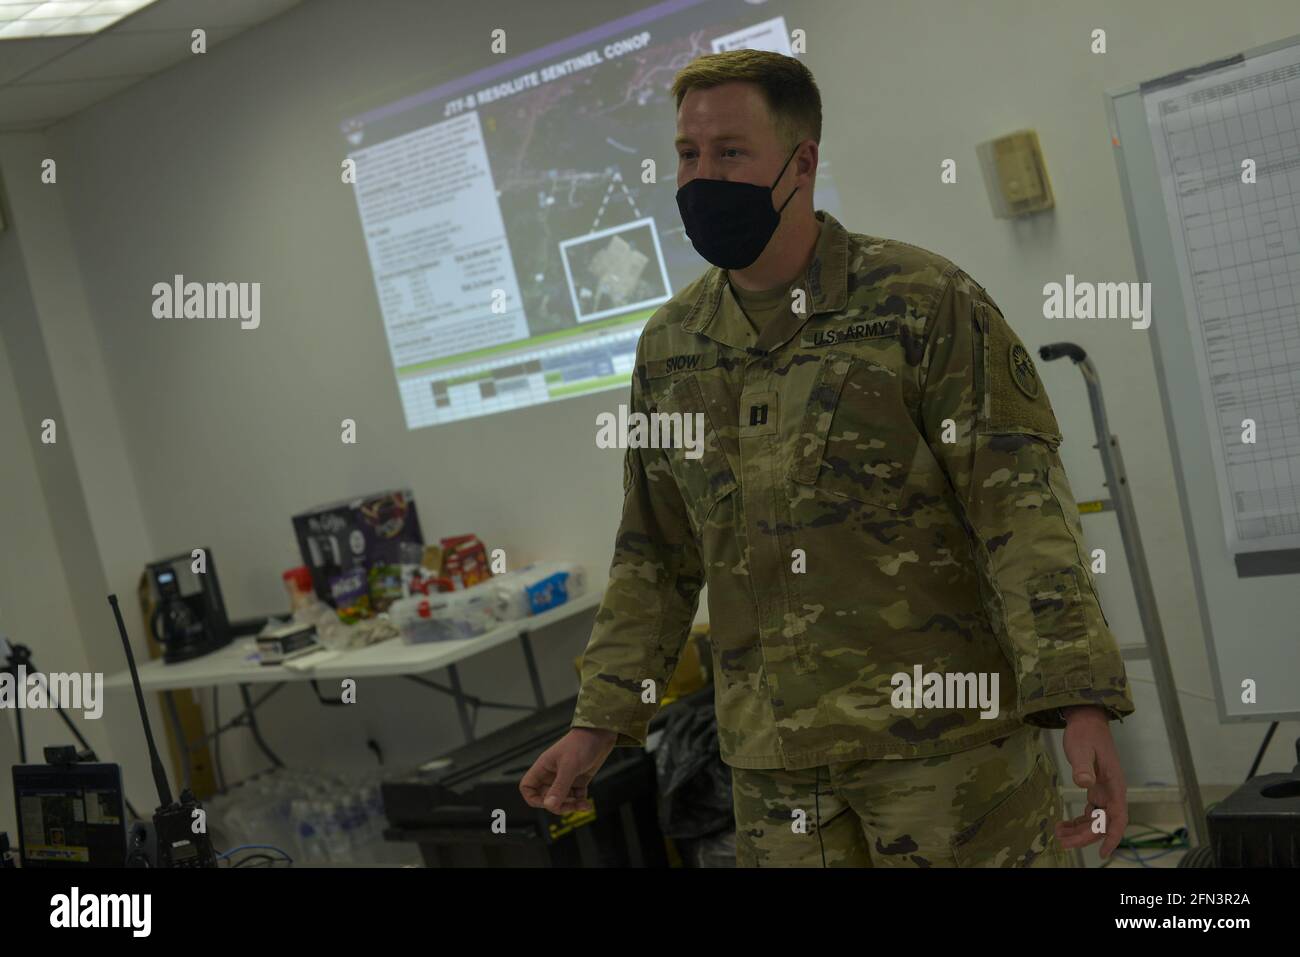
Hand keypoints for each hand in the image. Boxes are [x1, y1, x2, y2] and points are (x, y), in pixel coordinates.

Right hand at [519, 727, 617, 815]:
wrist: (601, 733)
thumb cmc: (581, 743)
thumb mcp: (569, 766)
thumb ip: (559, 787)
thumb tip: (549, 806)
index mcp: (543, 768)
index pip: (527, 788)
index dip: (534, 799)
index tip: (547, 803)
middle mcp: (552, 774)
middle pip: (546, 798)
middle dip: (558, 806)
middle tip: (570, 806)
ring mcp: (565, 778)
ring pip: (562, 800)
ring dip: (571, 806)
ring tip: (583, 805)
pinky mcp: (578, 780)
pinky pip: (575, 797)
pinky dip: (580, 802)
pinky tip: (587, 804)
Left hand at [1054, 705, 1127, 858]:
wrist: (1086, 720)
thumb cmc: (1086, 734)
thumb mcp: (1082, 749)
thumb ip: (1083, 766)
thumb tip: (1084, 783)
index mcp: (1115, 785)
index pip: (1118, 818)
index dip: (1112, 836)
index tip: (1104, 852)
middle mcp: (1112, 792)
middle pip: (1103, 823)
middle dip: (1086, 837)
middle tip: (1064, 843)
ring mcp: (1104, 792)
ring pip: (1096, 820)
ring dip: (1080, 831)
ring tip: (1059, 836)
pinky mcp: (1095, 789)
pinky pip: (1090, 812)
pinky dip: (1078, 821)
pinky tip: (1063, 825)